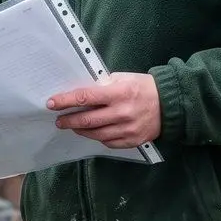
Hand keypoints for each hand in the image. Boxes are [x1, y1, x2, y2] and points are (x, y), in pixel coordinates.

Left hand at [48, 73, 162, 148]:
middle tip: (59, 120)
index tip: (51, 103)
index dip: (65, 101)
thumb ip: (103, 86)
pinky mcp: (131, 141)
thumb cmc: (143, 87)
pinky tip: (92, 132)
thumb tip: (80, 94)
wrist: (170, 105)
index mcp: (119, 93)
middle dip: (69, 120)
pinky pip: (108, 142)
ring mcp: (127, 129)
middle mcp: (122, 113)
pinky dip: (97, 138)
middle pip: (87, 120)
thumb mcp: (123, 78)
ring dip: (80, 130)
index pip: (85, 97)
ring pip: (95, 134)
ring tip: (73, 126)